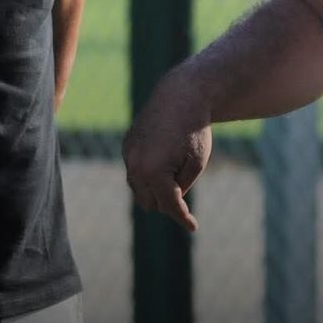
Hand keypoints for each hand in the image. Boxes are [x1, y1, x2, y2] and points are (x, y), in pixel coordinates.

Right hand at [122, 70, 210, 232]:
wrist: (181, 96)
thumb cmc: (193, 132)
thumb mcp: (196, 163)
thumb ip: (181, 187)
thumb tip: (168, 202)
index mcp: (154, 172)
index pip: (169, 205)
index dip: (183, 217)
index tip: (193, 227)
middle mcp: (135, 166)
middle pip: (149, 203)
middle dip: (166, 202)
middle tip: (183, 187)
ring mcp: (128, 155)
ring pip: (138, 188)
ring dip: (155, 189)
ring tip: (174, 172)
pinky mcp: (127, 145)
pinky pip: (135, 170)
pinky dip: (147, 172)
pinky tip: (163, 157)